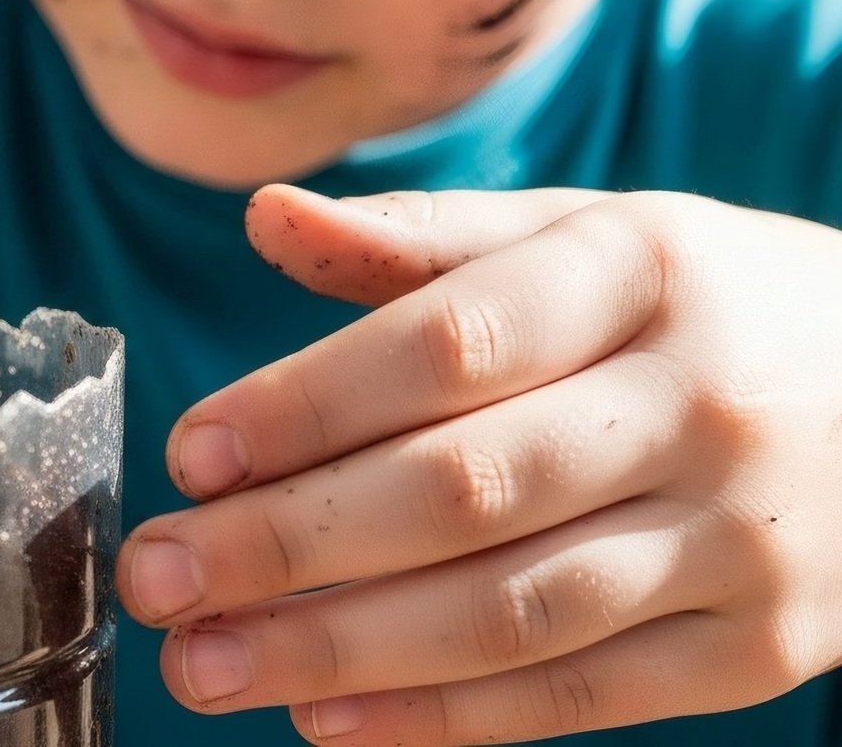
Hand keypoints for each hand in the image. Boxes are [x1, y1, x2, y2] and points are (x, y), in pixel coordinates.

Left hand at [117, 186, 841, 744]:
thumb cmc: (695, 303)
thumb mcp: (583, 234)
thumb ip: (424, 237)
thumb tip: (267, 218)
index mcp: (639, 271)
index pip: (446, 341)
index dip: (306, 405)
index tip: (192, 455)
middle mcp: (696, 404)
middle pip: (462, 489)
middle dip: (288, 543)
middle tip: (158, 579)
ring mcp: (738, 540)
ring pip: (510, 612)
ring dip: (339, 651)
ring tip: (206, 666)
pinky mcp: (756, 650)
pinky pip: (580, 697)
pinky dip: (444, 720)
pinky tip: (327, 720)